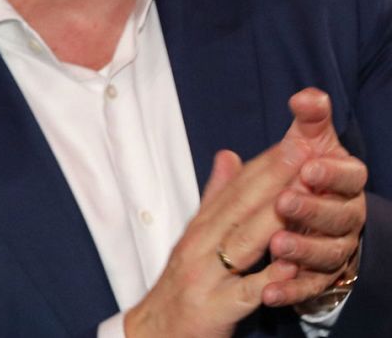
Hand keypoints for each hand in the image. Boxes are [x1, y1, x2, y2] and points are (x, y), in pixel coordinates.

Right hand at [125, 140, 306, 337]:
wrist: (155, 331)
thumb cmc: (182, 283)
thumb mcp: (195, 236)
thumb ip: (215, 197)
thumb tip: (229, 154)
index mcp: (201, 227)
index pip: (235, 189)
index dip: (265, 164)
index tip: (293, 140)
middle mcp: (200, 246)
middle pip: (239, 208)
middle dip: (272, 179)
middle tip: (302, 150)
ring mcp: (206, 276)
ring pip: (243, 243)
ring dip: (273, 217)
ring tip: (302, 194)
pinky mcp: (214, 308)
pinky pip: (245, 291)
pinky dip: (267, 277)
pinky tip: (290, 263)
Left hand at [262, 89, 365, 307]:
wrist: (317, 218)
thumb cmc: (311, 174)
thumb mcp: (311, 144)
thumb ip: (310, 122)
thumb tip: (306, 96)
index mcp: (345, 183)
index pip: (347, 177)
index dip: (330, 173)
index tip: (307, 167)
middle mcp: (347, 217)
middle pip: (336, 216)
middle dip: (311, 210)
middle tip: (285, 202)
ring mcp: (336, 249)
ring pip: (325, 253)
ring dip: (302, 250)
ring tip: (277, 246)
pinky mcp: (320, 277)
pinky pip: (308, 287)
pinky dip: (290, 290)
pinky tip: (269, 292)